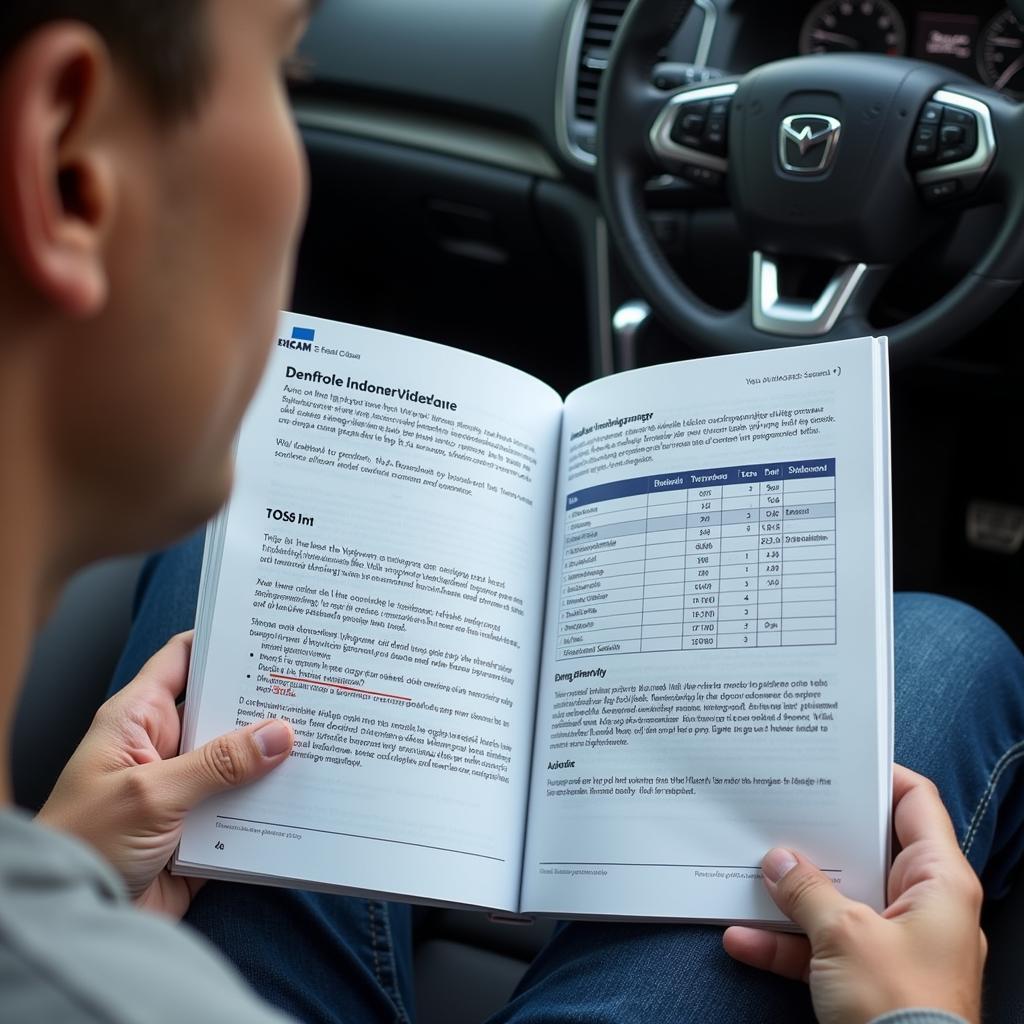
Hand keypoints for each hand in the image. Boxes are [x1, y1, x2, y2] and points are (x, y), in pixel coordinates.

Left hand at [37, 632, 292, 918]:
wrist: (74, 918)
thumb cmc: (85, 843)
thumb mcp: (151, 794)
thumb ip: (218, 763)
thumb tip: (281, 734)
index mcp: (138, 721)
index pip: (183, 661)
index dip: (222, 642)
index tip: (270, 632)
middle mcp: (164, 748)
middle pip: (223, 711)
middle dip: (266, 703)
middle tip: (317, 687)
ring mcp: (185, 790)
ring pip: (242, 762)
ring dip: (275, 758)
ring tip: (327, 738)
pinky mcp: (203, 830)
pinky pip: (246, 809)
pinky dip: (273, 805)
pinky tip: (309, 795)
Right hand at [723, 765, 984, 1023]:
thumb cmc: (900, 1008)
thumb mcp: (845, 935)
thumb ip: (808, 890)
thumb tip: (779, 861)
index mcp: (938, 881)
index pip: (915, 802)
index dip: (877, 774)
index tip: (832, 758)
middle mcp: (921, 906)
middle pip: (865, 849)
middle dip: (816, 836)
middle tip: (779, 808)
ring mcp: (894, 943)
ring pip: (837, 900)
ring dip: (790, 894)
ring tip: (748, 872)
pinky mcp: (869, 978)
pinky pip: (822, 948)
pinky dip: (785, 943)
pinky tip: (742, 939)